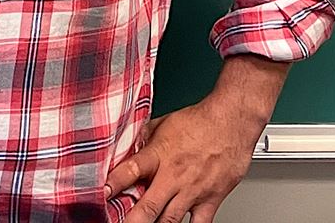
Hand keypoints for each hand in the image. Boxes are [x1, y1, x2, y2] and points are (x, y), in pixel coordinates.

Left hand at [103, 98, 258, 222]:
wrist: (233, 120)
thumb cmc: (200, 120)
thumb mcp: (163, 124)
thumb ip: (143, 139)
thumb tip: (124, 146)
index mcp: (158, 155)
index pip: (129, 171)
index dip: (112, 184)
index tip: (101, 194)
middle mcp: (174, 176)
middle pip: (146, 208)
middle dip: (130, 221)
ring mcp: (192, 191)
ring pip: (169, 221)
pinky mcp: (211, 200)